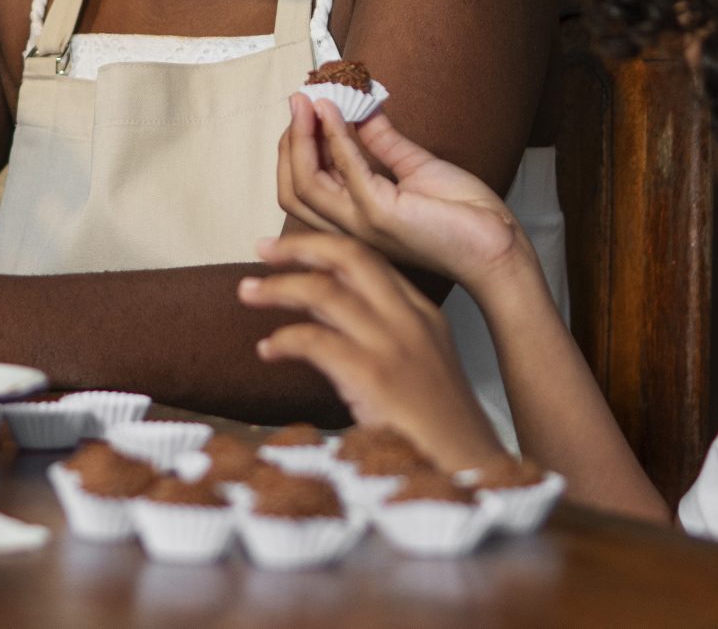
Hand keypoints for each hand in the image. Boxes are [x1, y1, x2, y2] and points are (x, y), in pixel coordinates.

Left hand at [240, 232, 507, 473]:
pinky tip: (267, 351)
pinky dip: (284, 340)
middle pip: (350, 258)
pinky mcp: (374, 377)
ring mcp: (394, 346)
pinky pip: (315, 341)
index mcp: (425, 315)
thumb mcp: (418, 370)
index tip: (288, 247)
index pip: (371, 260)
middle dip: (300, 247)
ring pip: (325, 292)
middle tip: (262, 248)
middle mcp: (411, 320)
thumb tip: (319, 320)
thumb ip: (378, 338)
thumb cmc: (438, 433)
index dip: (325, 247)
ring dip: (279, 288)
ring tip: (247, 292)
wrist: (470, 472)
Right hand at [277, 93, 528, 294]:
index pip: (303, 187)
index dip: (296, 147)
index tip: (306, 108)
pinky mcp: (381, 216)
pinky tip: (335, 113)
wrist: (497, 243)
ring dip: (301, 138)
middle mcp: (351, 226)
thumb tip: (360, 108)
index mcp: (354, 218)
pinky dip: (335, 137)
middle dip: (288, 142)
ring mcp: (362, 224)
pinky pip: (346, 171)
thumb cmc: (463, 215)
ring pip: (304, 185)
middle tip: (299, 102)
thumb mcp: (413, 167)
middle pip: (292, 189)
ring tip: (308, 103)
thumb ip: (381, 141)